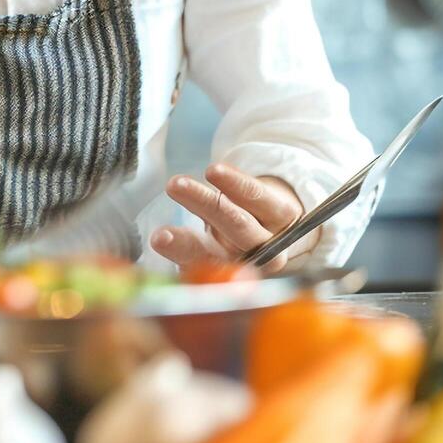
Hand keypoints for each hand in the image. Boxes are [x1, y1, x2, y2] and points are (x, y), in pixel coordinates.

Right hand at [150, 164, 310, 273]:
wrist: (274, 222)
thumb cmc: (230, 236)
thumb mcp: (211, 249)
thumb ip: (189, 252)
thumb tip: (158, 241)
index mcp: (226, 270)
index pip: (199, 263)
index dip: (179, 251)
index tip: (158, 238)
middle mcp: (250, 257)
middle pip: (217, 246)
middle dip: (191, 230)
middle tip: (166, 213)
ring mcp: (271, 237)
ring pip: (238, 221)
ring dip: (206, 202)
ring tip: (176, 184)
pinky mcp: (284, 213)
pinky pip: (258, 197)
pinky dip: (235, 184)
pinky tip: (214, 172)